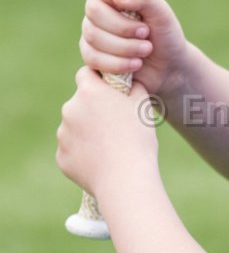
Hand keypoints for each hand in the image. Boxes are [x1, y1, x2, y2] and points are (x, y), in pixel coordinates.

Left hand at [56, 68, 158, 198]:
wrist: (125, 179)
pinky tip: (103, 162)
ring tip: (111, 147)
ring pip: (75, 127)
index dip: (99, 80)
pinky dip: (85, 153)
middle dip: (94, 109)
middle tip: (116, 124)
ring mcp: (62, 134)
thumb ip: (133, 88)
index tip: (111, 91)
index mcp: (89, 92)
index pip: (86, 74)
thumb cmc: (138, 138)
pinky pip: (73, 150)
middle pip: (81, 102)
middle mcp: (70, 109)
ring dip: (89, 132)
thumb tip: (129, 83)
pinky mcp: (62, 157)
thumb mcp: (142, 105)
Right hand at [80, 0, 187, 98]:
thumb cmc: (165, 34)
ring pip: (92, 36)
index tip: (122, 1)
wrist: (168, 67)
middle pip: (93, 9)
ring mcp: (92, 29)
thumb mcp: (162, 14)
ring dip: (124, 47)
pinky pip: (92, 57)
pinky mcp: (91, 53)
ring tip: (146, 50)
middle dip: (122, 26)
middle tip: (146, 33)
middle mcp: (100, 5)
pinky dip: (117, 63)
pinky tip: (135, 64)